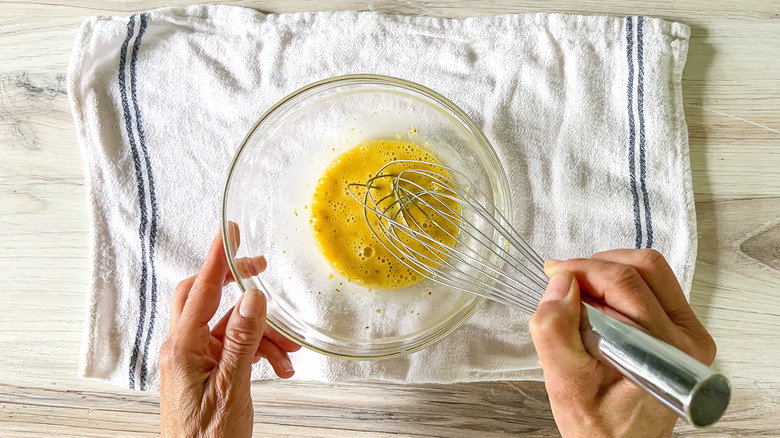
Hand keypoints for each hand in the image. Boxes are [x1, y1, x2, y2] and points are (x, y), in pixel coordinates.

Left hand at [159, 226, 301, 437]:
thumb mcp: (232, 388)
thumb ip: (242, 341)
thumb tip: (252, 297)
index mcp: (182, 349)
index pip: (199, 290)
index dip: (217, 258)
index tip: (228, 231)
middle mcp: (184, 349)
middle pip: (204, 297)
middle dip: (236, 284)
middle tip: (261, 271)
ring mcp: (194, 360)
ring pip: (228, 326)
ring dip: (262, 334)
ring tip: (289, 354)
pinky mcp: (206, 371)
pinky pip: (234, 347)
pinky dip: (260, 351)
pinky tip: (280, 367)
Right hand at [529, 249, 715, 437]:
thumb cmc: (599, 426)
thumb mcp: (565, 383)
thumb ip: (556, 330)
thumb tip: (560, 282)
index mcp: (665, 353)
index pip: (625, 284)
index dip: (583, 270)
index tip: (554, 273)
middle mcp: (687, 339)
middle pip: (644, 268)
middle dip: (596, 266)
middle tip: (564, 282)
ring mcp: (688, 332)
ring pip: (650, 271)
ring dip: (608, 270)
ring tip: (579, 294)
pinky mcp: (680, 329)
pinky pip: (652, 286)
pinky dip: (618, 283)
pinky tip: (595, 304)